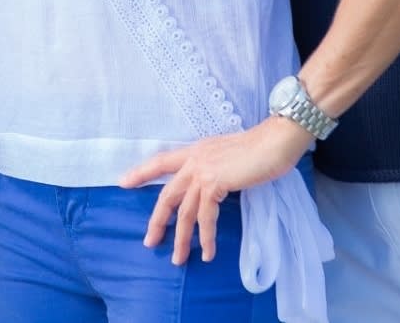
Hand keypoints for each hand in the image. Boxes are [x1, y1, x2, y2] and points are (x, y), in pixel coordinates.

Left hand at [118, 116, 307, 265]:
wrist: (276, 140)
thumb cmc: (261, 148)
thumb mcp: (230, 157)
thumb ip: (216, 169)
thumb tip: (213, 188)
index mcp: (196, 150)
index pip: (161, 161)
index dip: (141, 172)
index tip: (123, 182)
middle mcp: (195, 159)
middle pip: (167, 194)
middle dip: (157, 221)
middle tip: (150, 242)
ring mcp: (203, 170)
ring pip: (184, 211)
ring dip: (181, 238)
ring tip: (179, 258)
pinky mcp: (214, 182)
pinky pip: (205, 216)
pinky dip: (206, 237)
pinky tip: (207, 252)